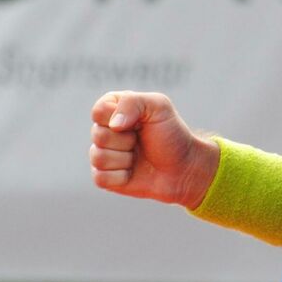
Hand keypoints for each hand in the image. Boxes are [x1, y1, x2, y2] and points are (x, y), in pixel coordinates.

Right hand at [89, 91, 219, 209]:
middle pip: (98, 135)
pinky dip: (121, 177)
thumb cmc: (172, 134)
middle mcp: (106, 130)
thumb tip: (113, 124)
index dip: (118, 118)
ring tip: (139, 156)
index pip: (98, 110)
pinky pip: (100, 178)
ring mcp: (104, 154)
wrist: (184, 168)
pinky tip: (133, 172)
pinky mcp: (105, 177)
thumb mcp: (159, 107)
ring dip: (125, 159)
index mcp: (115, 109)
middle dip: (126, 140)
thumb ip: (132, 103)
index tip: (140, 122)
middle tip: (142, 140)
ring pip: (98, 157)